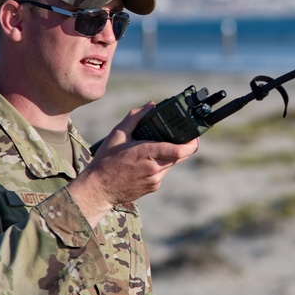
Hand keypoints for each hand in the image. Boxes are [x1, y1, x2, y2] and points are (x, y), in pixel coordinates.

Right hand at [68, 103, 198, 225]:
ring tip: (154, 146)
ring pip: (172, 163)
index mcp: (147, 154)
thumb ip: (135, 117)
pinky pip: (164, 172)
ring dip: (169, 154)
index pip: (179, 150)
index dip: (191, 143)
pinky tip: (145, 161)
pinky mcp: (154, 187)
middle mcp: (154, 169)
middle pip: (180, 155)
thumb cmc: (106, 161)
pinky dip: (160, 164)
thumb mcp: (117, 135)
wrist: (99, 189)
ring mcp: (155, 180)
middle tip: (179, 134)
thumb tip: (150, 105)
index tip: (194, 135)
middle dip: (182, 144)